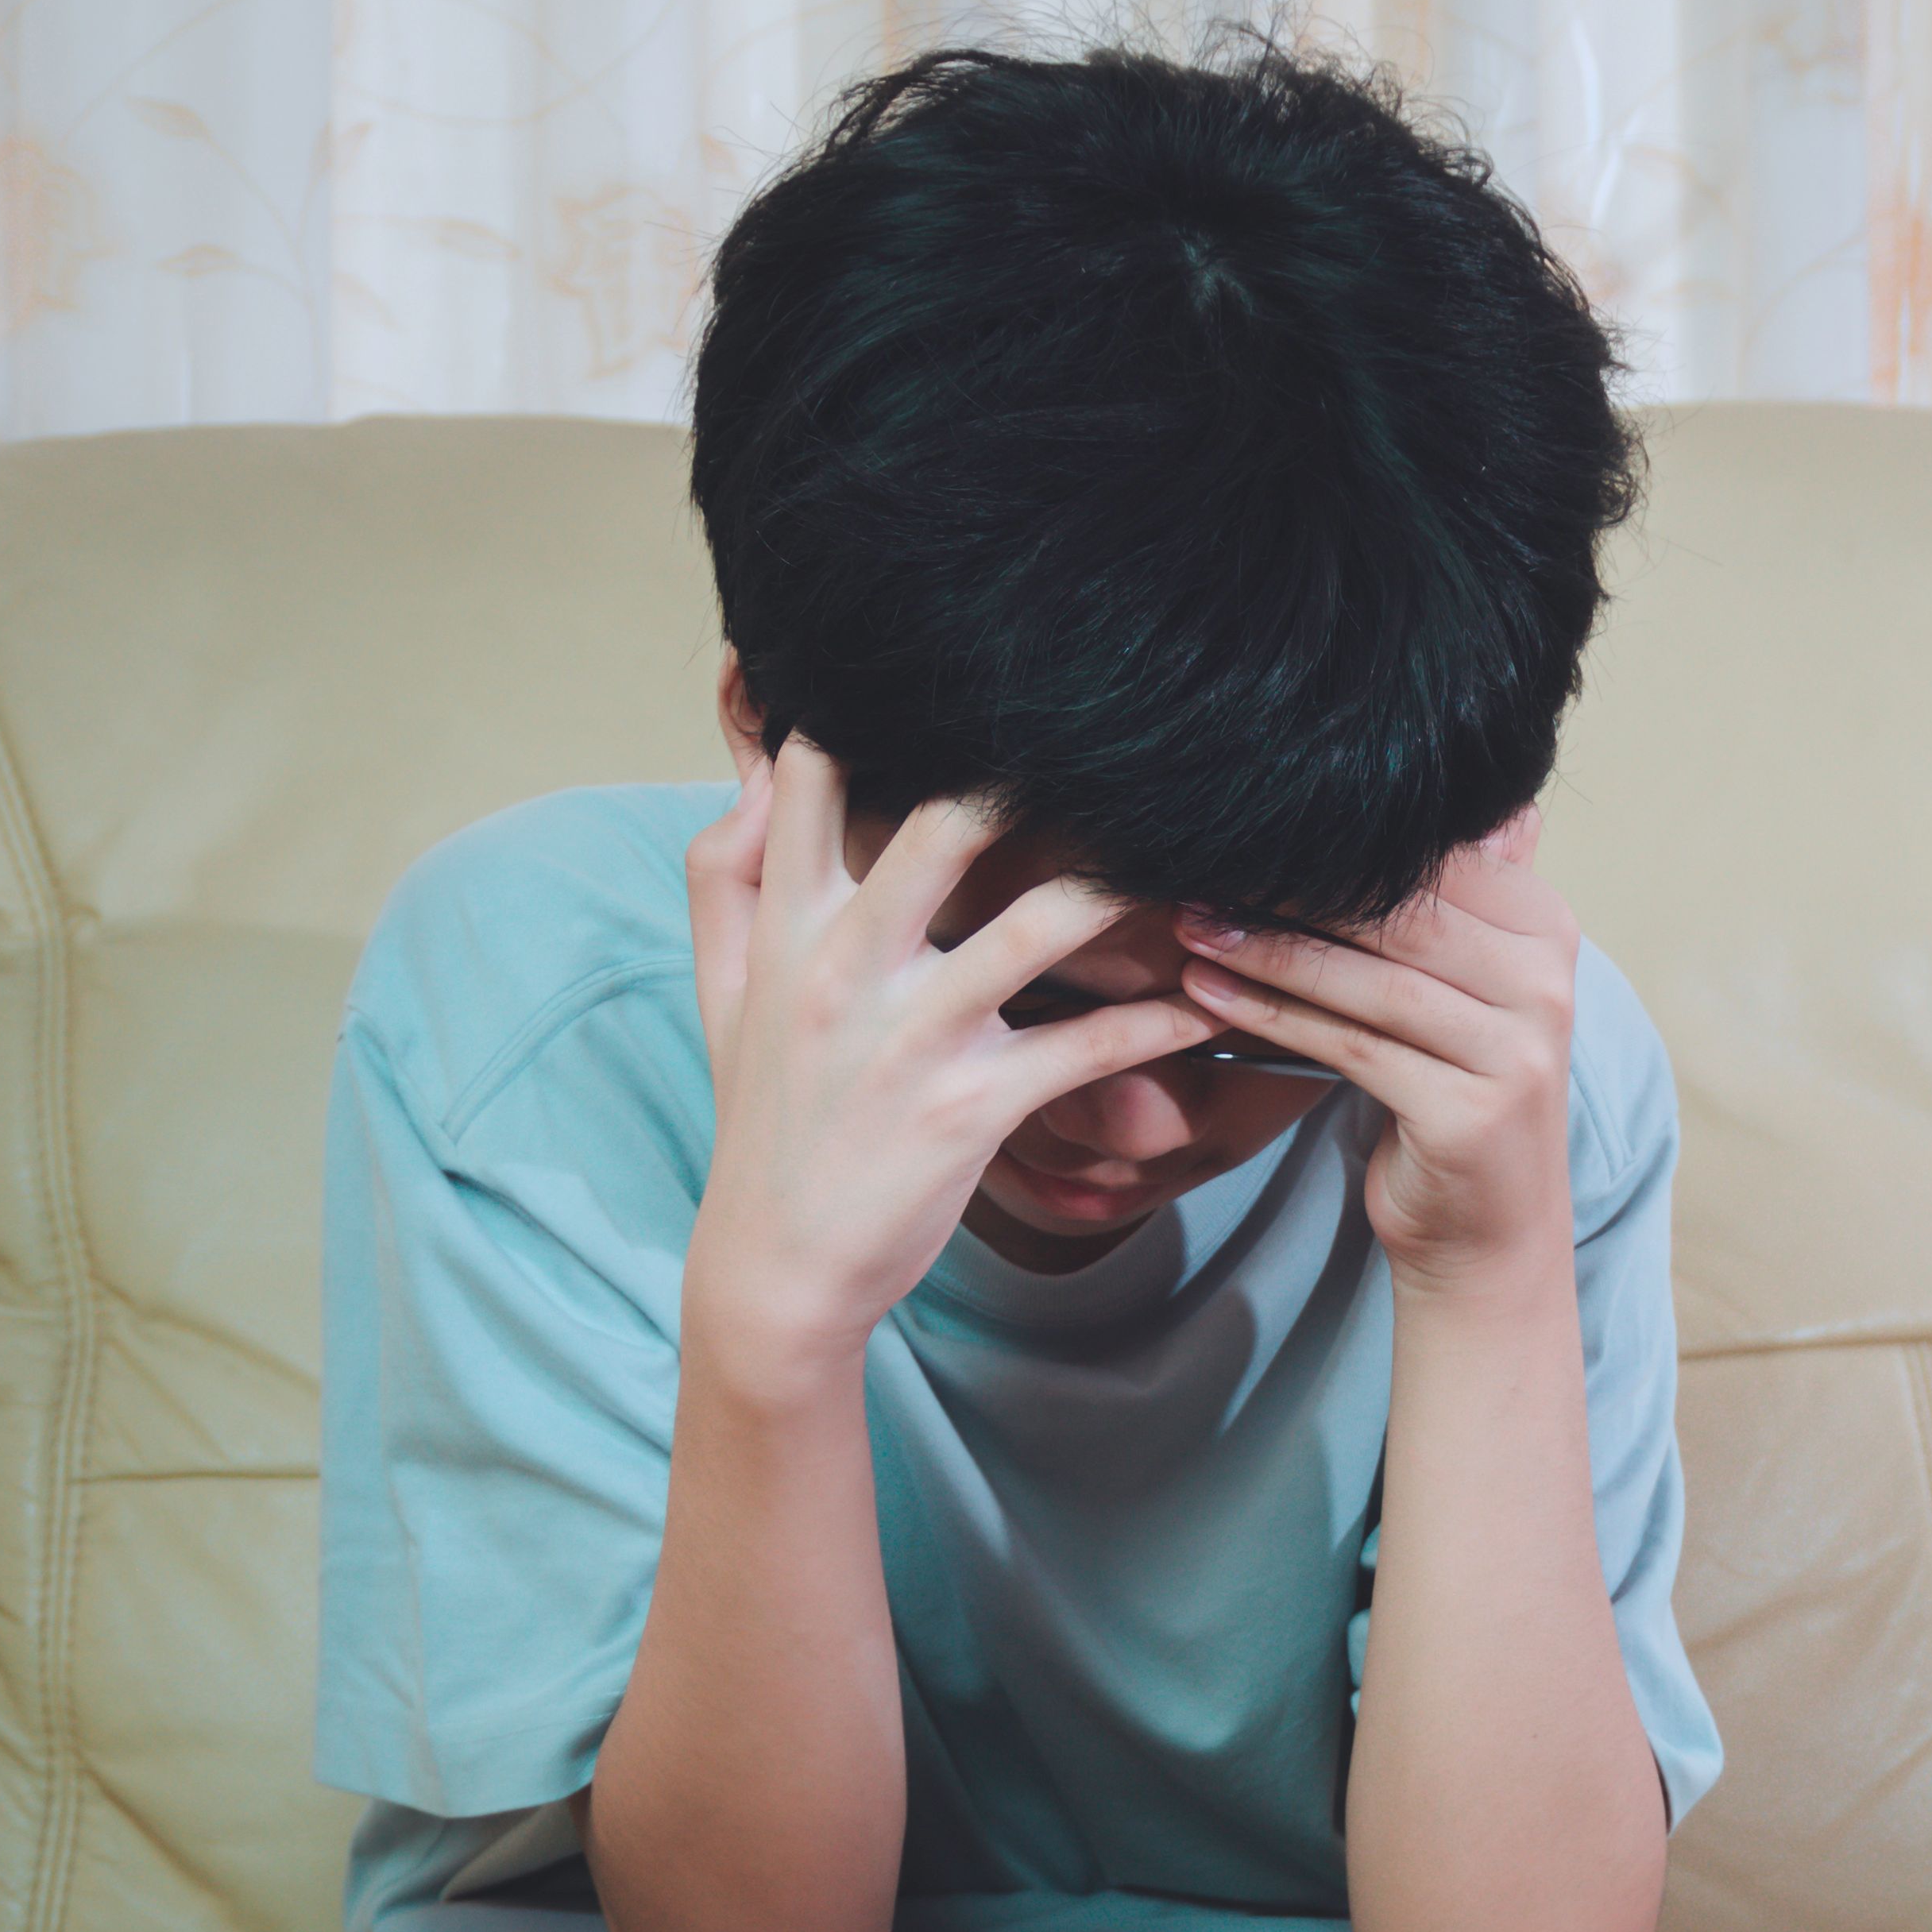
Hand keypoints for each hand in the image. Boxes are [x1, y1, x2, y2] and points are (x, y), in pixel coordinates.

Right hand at [681, 740, 1213, 1384]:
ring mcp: (912, 1036)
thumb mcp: (719, 991)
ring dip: (1126, 888)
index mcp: (789, 926)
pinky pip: (1088, 1046)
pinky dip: (1161, 1021)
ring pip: (1036, 924)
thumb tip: (754, 767)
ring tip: (1193, 856)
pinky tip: (1212, 1001)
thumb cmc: (764, 1116)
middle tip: (1114, 737)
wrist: (776, 1267)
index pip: (818, 782)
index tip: (954, 664)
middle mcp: (847, 966)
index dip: (874, 706)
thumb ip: (726, 874)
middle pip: (942, 825)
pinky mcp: (971, 1106)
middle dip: (1029, 774)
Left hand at [1173, 810, 1577, 1291]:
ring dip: (1268, 947)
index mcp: (1545, 932)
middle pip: (1401, 916)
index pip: (1432, 863)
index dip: (1334, 842)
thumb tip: (1403, 795)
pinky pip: (1350, 1045)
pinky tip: (1208, 992)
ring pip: (1371, 979)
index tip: (1242, 827)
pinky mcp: (1469, 1112)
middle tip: (1201, 867)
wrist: (1487, 1234)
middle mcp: (1546, 983)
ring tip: (1191, 924)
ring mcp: (1516, 1051)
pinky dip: (1272, 1013)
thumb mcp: (1460, 990)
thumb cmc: (1453, 1097)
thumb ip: (1444, 904)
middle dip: (1293, 889)